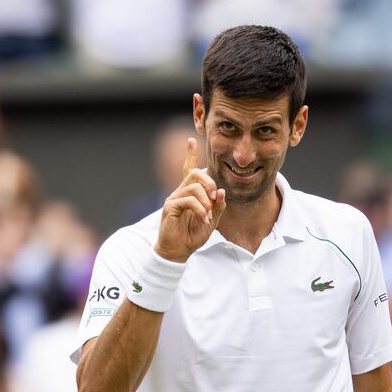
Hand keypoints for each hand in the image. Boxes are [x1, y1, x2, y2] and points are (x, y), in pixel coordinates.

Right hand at [154, 138, 225, 262]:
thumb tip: (221, 191)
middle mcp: (179, 192)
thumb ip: (218, 206)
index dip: (190, 155)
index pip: (188, 169)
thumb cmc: (192, 235)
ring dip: (206, 201)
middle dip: (209, 182)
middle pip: (194, 174)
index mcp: (189, 193)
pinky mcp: (170, 207)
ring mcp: (173, 199)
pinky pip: (188, 200)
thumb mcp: (212, 221)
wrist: (179, 251)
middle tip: (215, 197)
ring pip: (193, 187)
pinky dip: (200, 209)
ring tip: (208, 215)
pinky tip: (203, 219)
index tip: (191, 140)